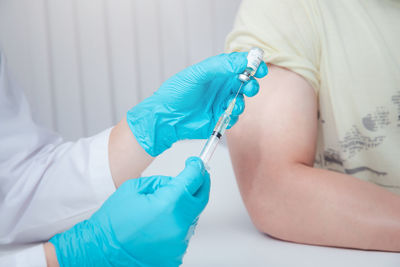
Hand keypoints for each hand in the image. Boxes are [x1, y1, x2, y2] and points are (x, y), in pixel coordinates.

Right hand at [49, 157, 209, 266]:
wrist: (102, 251)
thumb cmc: (113, 222)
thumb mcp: (134, 188)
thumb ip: (161, 182)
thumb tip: (177, 181)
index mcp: (168, 204)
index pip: (193, 179)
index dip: (196, 168)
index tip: (196, 164)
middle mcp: (178, 224)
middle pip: (201, 198)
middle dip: (200, 184)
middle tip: (197, 176)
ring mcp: (179, 241)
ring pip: (191, 216)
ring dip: (184, 207)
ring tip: (162, 209)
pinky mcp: (177, 253)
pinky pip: (183, 232)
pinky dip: (176, 225)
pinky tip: (159, 225)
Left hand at [127, 52, 267, 155]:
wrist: (166, 117)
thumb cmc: (176, 92)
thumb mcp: (197, 74)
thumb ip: (220, 66)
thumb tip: (242, 61)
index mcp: (217, 71)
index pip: (239, 64)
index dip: (252, 65)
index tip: (260, 68)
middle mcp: (221, 86)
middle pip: (245, 82)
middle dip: (251, 84)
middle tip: (249, 87)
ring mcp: (221, 102)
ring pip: (241, 100)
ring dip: (241, 101)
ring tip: (234, 103)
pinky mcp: (220, 118)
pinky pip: (234, 116)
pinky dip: (234, 115)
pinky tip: (226, 114)